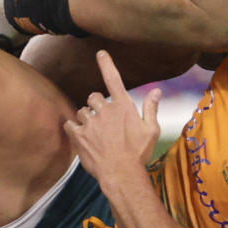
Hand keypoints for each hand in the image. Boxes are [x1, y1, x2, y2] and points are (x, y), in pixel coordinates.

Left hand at [66, 50, 161, 177]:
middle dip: (97, 104)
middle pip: (94, 96)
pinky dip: (73, 128)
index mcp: (122, 106)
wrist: (121, 175)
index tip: (100, 53)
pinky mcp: (79, 136)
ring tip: (94, 132)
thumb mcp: (151, 131)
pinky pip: (70, 124)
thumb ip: (151, 109)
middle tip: (103, 120)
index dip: (106, 64)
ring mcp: (91, 123)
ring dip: (86, 118)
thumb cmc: (138, 153)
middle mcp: (105, 110)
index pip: (113, 79)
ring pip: (82, 111)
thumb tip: (157, 91)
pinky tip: (80, 135)